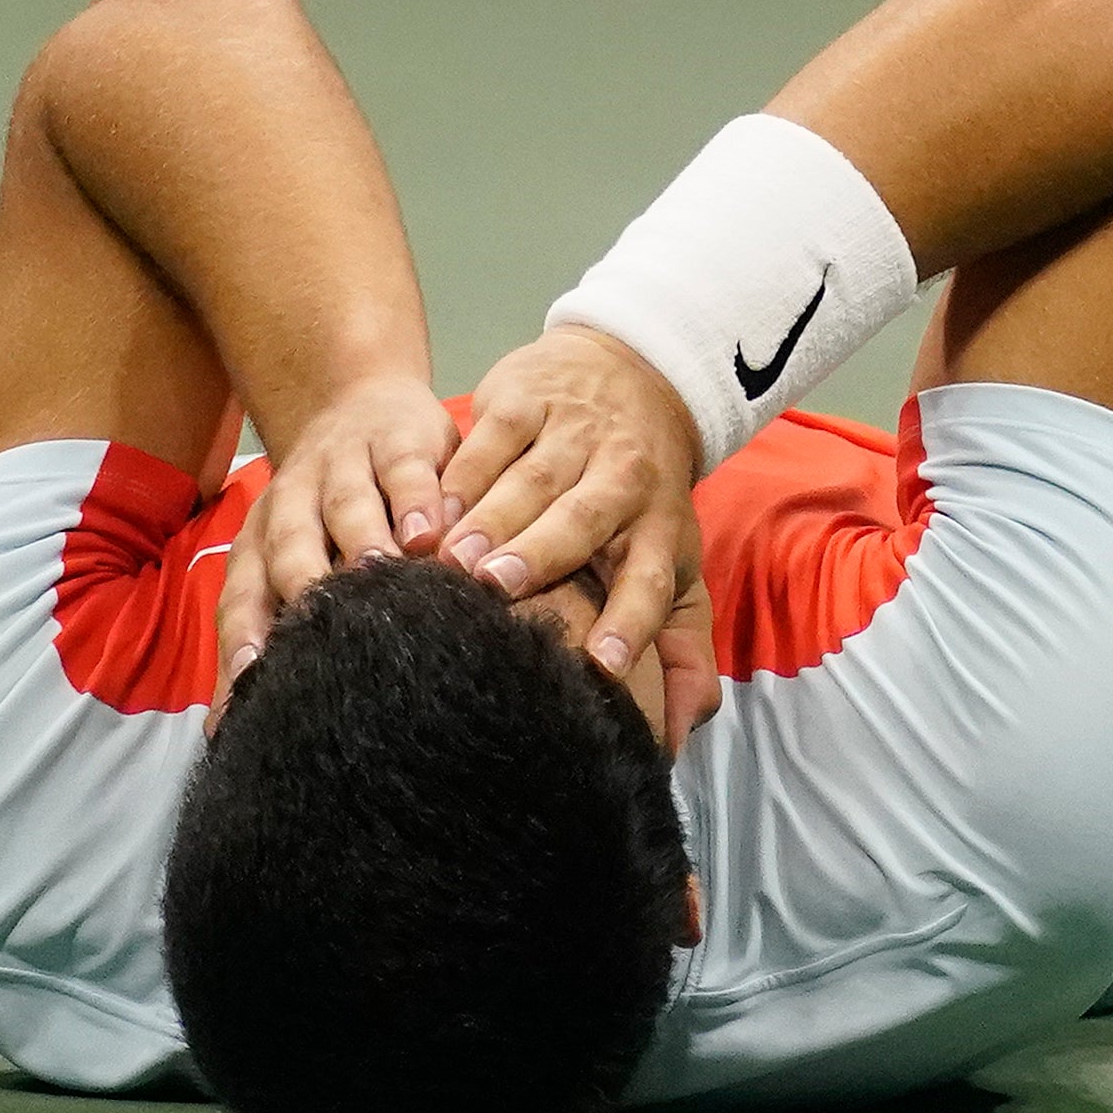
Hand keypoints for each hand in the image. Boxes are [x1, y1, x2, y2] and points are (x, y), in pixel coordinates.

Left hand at [216, 376, 456, 687]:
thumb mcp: (294, 562)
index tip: (255, 678)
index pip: (245, 592)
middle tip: (323, 629)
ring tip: (383, 573)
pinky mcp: (398, 440)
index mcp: (261, 542)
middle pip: (289, 545)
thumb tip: (222, 734)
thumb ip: (271, 635)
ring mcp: (344, 466)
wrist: (358, 401)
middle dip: (303, 582)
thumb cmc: (328, 515)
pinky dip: (417, 498)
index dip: (248, 633)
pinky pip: (404, 470)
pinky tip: (433, 530)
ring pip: (346, 504)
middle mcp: (292, 502)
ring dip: (361, 537)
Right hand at [437, 323, 706, 681]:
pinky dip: (461, 474)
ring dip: (491, 518)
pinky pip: (491, 437)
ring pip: (532, 478)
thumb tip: (675, 737)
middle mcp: (624, 479)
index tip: (603, 666)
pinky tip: (432, 511)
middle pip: (584, 519)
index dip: (630, 623)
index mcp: (657, 529)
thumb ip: (680, 652)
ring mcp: (575, 434)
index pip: (648, 581)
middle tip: (496, 589)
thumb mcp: (671, 565)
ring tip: (451, 560)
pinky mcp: (527, 399)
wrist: (632, 375)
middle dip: (542, 553)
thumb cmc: (641, 499)